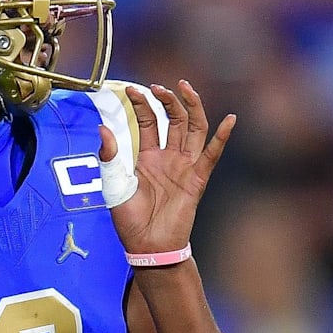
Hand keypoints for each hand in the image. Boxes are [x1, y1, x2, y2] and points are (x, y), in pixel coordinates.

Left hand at [99, 80, 235, 254]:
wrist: (146, 246)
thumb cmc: (130, 220)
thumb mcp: (113, 184)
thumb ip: (110, 156)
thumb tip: (102, 128)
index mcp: (147, 157)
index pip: (148, 121)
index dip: (142, 104)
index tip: (132, 89)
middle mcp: (168, 158)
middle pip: (173, 120)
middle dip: (168, 100)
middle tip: (160, 86)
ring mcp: (184, 167)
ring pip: (193, 129)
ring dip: (191, 108)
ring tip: (185, 88)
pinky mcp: (197, 179)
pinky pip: (212, 155)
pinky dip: (222, 137)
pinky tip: (230, 119)